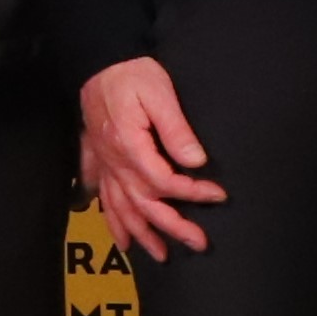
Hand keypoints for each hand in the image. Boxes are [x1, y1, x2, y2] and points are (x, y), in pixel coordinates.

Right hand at [76, 55, 225, 257]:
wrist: (98, 61)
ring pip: (121, 207)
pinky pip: (103, 197)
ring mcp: (106, 163)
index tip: (218, 194)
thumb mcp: (160, 93)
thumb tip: (196, 160)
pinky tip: (121, 236)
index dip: (192, 192)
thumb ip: (176, 129)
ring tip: (160, 254)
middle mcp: (115, 161)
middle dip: (171, 226)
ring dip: (140, 233)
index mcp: (130, 146)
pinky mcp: (101, 159)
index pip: (164, 181)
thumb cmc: (131, 74)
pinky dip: (112, 219)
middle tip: (198, 243)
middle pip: (143, 203)